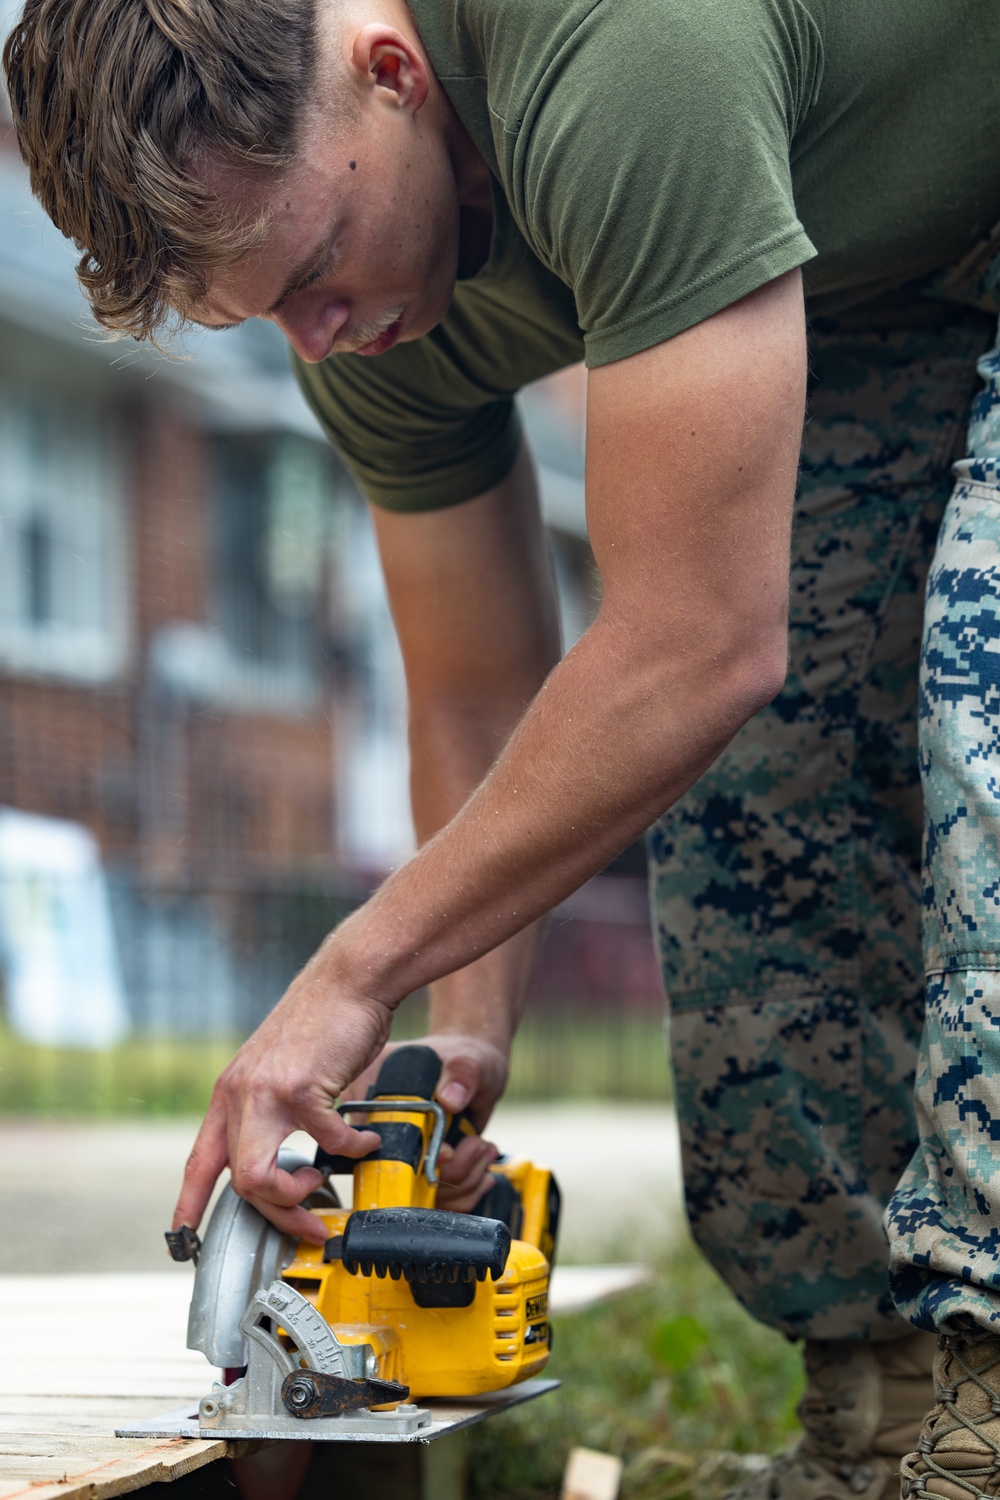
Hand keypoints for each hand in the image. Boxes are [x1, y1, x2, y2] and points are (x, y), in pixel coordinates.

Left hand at [172, 943, 390, 1243]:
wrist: (348, 980)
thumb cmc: (324, 1022)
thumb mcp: (278, 1068)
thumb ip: (270, 1108)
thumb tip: (286, 1156)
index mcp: (230, 1094)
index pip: (199, 1161)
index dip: (188, 1204)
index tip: (184, 1238)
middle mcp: (239, 1095)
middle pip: (238, 1183)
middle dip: (275, 1215)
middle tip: (308, 1225)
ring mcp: (266, 1093)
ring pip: (259, 1178)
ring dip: (297, 1196)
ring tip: (324, 1182)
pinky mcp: (301, 1088)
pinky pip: (326, 1144)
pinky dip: (352, 1150)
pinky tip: (365, 1141)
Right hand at [344, 1031, 508, 1211]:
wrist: (480, 1074)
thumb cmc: (469, 1059)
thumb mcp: (471, 1060)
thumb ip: (463, 1073)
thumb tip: (449, 1099)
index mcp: (375, 1085)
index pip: (371, 1135)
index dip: (408, 1154)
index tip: (447, 1151)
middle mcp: (380, 1121)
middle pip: (395, 1173)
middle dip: (445, 1171)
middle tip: (473, 1147)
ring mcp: (399, 1147)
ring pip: (419, 1194)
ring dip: (462, 1178)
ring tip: (480, 1148)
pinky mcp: (417, 1167)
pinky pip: (434, 1198)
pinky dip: (465, 1189)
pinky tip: (480, 1163)